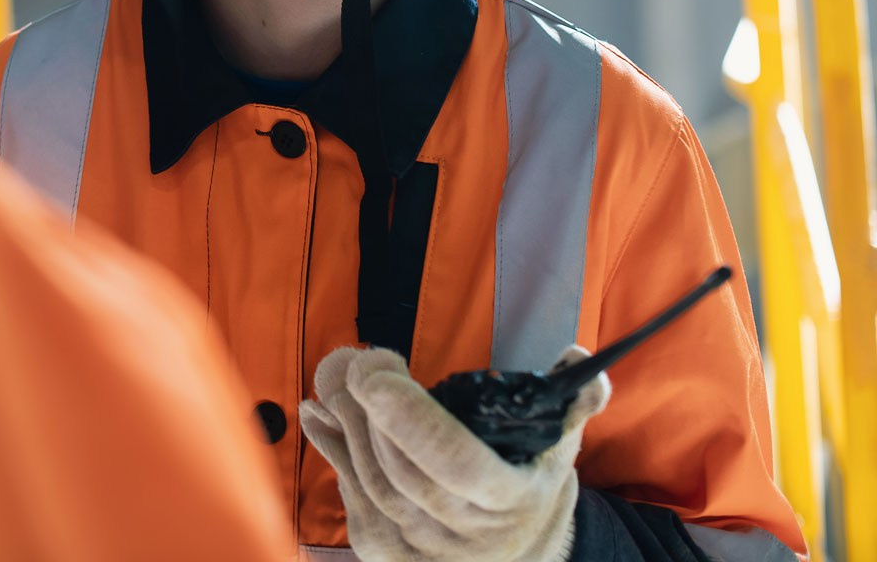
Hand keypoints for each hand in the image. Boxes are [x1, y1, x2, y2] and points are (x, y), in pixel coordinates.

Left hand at [298, 345, 609, 561]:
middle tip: (356, 359)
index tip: (378, 369)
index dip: (410, 417)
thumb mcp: (558, 449)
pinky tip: (320, 411)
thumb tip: (577, 357)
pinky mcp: (386, 554)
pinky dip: (331, 449)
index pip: (454, 460)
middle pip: (400, 466)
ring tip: (338, 371)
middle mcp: (464, 535)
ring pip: (370, 480)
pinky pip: (351, 495)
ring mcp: (422, 549)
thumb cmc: (531, 489)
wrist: (519, 559)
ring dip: (344, 420)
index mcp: (510, 502)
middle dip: (366, 407)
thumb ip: (570, 401)